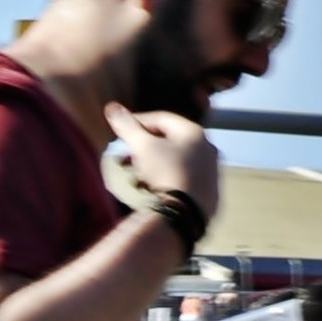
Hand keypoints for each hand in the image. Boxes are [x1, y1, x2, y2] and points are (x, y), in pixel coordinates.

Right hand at [108, 104, 219, 219]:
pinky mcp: (208, 192)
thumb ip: (127, 127)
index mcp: (193, 132)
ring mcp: (210, 170)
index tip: (119, 128)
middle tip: (125, 156)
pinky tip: (152, 190)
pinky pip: (182, 179)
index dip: (138, 121)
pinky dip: (166, 180)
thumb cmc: (164, 173)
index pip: (162, 118)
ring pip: (176, 161)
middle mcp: (207, 147)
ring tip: (135, 176)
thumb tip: (111, 107)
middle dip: (144, 147)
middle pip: (170, 140)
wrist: (185, 213)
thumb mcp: (141, 147)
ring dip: (153, 165)